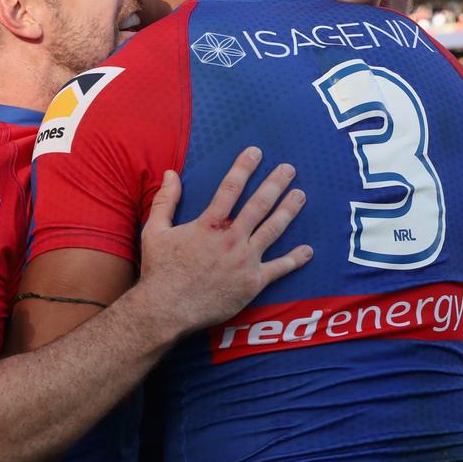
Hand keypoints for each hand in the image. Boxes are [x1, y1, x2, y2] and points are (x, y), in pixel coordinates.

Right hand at [136, 147, 311, 336]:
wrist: (166, 308)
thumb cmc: (159, 270)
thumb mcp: (154, 231)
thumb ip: (165, 200)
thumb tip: (170, 173)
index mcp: (208, 225)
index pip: (230, 189)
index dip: (244, 168)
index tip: (256, 153)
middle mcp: (230, 239)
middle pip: (259, 205)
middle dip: (275, 184)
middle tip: (289, 169)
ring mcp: (244, 260)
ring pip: (273, 230)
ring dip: (289, 211)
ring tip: (300, 195)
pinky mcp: (252, 283)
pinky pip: (279, 269)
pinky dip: (295, 259)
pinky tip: (308, 250)